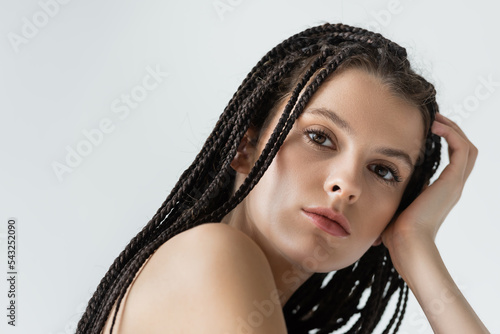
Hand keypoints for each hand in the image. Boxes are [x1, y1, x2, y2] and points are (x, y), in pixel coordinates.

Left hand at [381, 113, 477, 258]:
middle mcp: (452, 187)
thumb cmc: (397, 233)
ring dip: (453, 130)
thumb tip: (371, 197)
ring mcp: (454, 185)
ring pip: (468, 148)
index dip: (446, 142)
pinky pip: (461, 150)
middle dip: (452, 132)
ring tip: (435, 119)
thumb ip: (391, 198)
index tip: (427, 129)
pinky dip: (452, 134)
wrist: (407, 244)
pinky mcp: (451, 183)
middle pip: (466, 152)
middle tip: (434, 120)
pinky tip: (435, 126)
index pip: (454, 161)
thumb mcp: (395, 208)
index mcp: (442, 192)